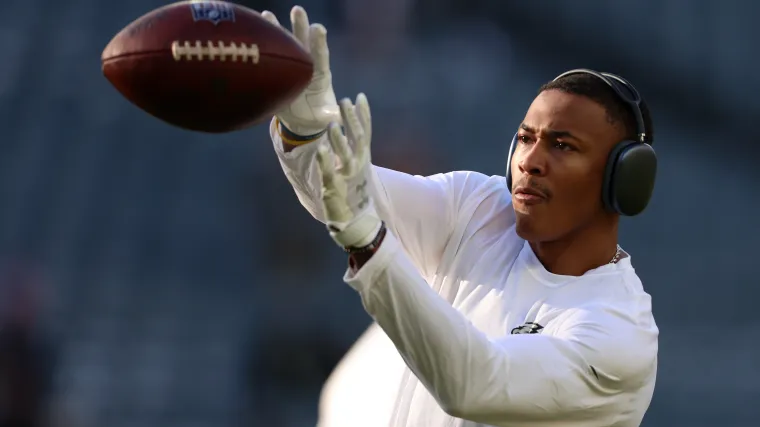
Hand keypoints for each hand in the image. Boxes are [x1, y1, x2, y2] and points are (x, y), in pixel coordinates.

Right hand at [262, 6, 338, 135]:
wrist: (302, 117)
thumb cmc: (317, 116)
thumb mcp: (325, 117)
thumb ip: (330, 115)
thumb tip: (337, 118)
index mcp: (320, 75)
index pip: (321, 57)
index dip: (319, 43)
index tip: (318, 28)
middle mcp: (306, 64)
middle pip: (303, 43)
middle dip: (301, 26)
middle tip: (298, 10)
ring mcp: (291, 64)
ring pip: (285, 44)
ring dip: (277, 29)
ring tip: (267, 14)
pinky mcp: (277, 69)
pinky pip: (270, 53)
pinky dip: (263, 41)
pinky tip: (253, 28)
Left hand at [316, 94, 381, 248]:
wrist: (356, 217)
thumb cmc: (353, 188)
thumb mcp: (355, 164)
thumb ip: (350, 146)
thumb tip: (342, 125)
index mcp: (363, 157)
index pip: (365, 132)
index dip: (363, 114)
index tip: (360, 96)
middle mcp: (358, 164)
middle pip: (357, 139)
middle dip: (351, 120)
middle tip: (344, 102)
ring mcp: (347, 176)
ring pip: (344, 155)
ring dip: (339, 140)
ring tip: (332, 125)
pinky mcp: (334, 187)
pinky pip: (329, 172)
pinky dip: (325, 161)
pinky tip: (320, 149)